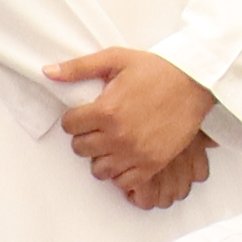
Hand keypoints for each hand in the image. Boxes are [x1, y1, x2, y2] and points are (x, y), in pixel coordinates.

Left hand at [47, 49, 217, 207]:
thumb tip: (47, 72)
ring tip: (112, 143)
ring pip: (99, 169)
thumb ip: (79, 68)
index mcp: (106, 110)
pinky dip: (121, 173)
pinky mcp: (152, 163)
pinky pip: (124, 182)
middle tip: (99, 127)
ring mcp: (135, 152)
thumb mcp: (116, 59)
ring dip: (101, 157)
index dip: (74, 118)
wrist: (194, 83)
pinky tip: (125, 157)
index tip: (86, 114)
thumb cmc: (155, 69)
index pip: (68, 126)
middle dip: (85, 137)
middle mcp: (118, 135)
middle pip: (80, 148)